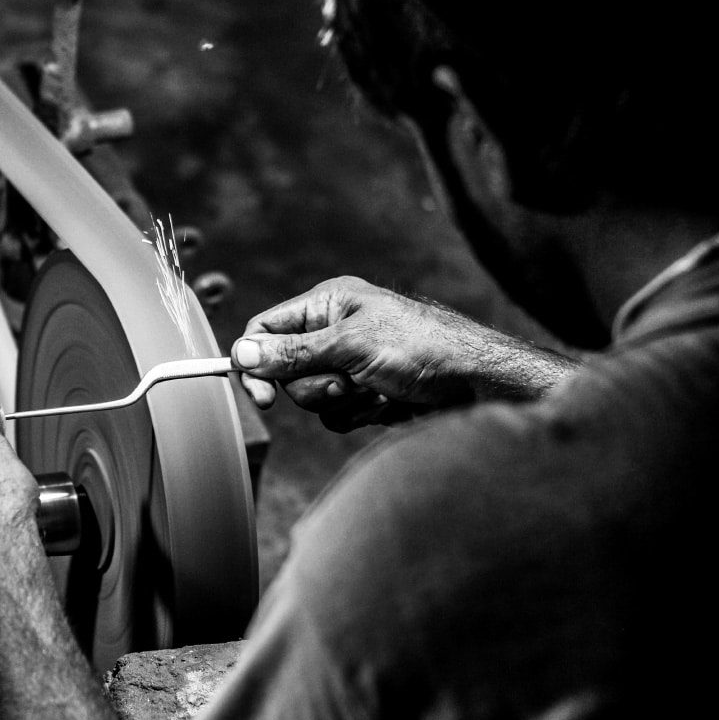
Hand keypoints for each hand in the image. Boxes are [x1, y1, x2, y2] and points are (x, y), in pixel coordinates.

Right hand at [233, 276, 576, 430]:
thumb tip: (241, 352)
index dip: (256, 361)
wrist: (476, 383)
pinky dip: (361, 414)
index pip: (267, 329)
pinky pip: (338, 415)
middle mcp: (335, 332)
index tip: (262, 396)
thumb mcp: (351, 345)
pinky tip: (390, 402)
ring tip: (378, 389)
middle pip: (286, 371)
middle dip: (316, 386)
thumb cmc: (423, 347)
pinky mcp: (367, 394)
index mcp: (328, 304)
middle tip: (348, 382)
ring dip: (343, 402)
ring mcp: (351, 365)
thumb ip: (292, 352)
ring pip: (313, 399)